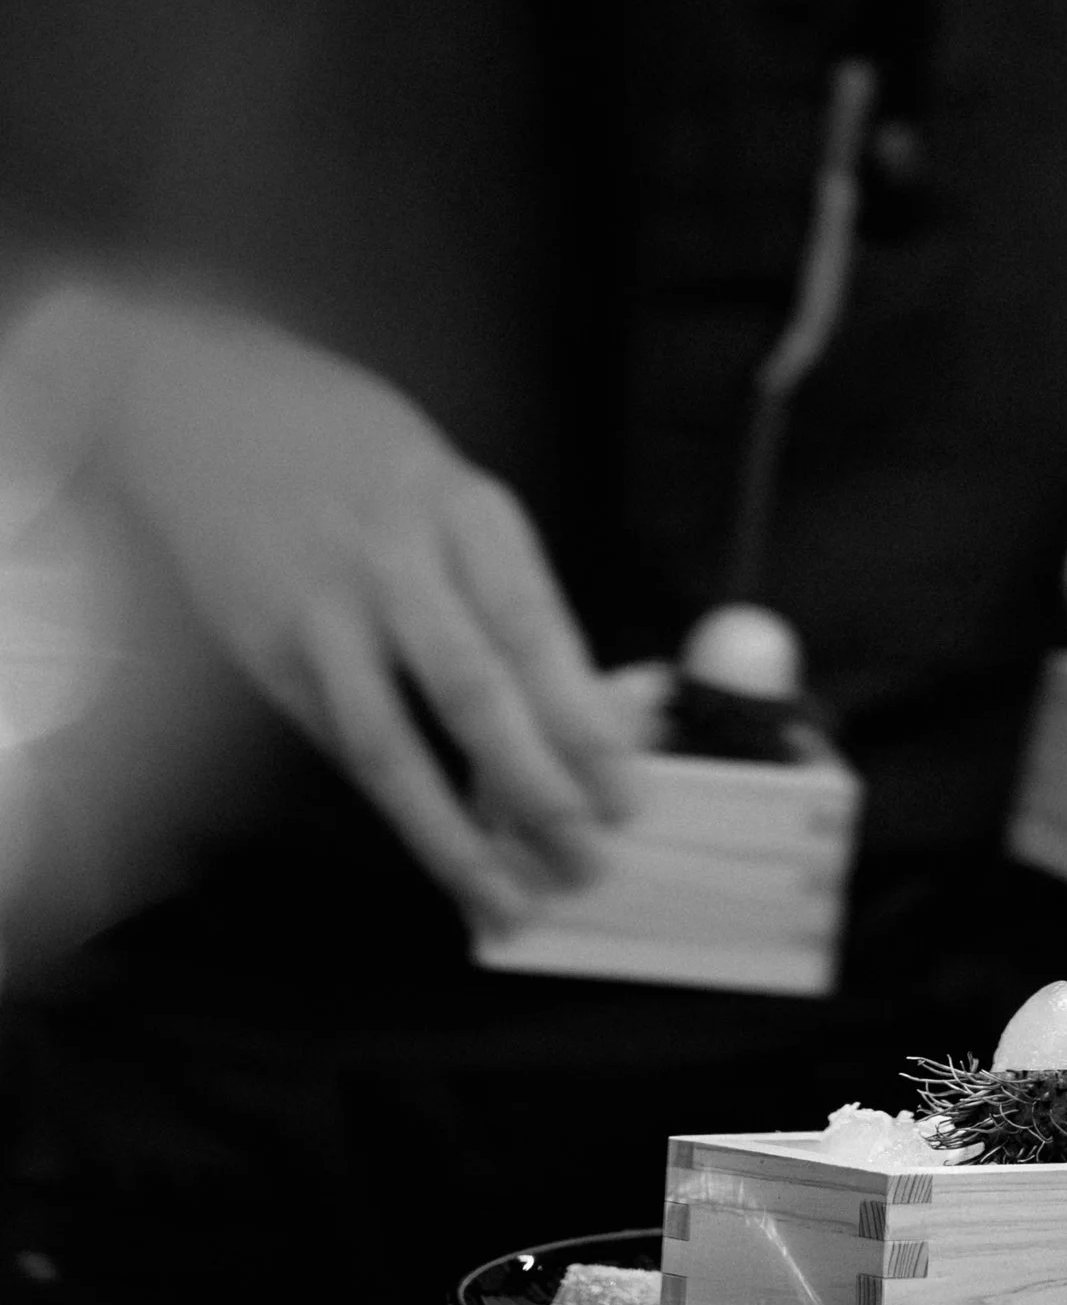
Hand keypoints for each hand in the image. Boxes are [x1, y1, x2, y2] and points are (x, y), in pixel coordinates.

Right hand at [80, 285, 633, 925]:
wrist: (199, 408)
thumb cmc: (349, 450)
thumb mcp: (441, 483)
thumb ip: (500, 581)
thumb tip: (586, 699)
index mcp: (461, 506)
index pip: (536, 625)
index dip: (584, 716)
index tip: (630, 786)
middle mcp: (393, 558)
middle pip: (474, 689)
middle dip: (537, 787)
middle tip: (591, 859)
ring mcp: (321, 611)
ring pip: (392, 741)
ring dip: (458, 831)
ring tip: (513, 896)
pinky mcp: (267, 654)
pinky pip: (340, 743)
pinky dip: (394, 807)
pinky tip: (438, 853)